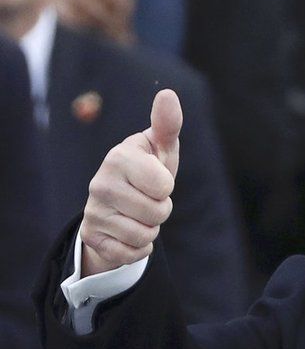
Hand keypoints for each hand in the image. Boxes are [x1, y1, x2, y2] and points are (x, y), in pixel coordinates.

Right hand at [80, 89, 181, 276]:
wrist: (117, 207)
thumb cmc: (146, 173)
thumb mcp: (159, 150)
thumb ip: (166, 125)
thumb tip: (168, 94)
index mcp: (119, 157)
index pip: (163, 186)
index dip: (166, 188)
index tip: (154, 181)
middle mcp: (101, 182)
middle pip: (157, 214)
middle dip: (160, 212)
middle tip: (146, 201)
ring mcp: (94, 211)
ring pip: (145, 236)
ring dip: (149, 231)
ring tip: (136, 216)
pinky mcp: (92, 237)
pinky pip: (130, 254)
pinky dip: (137, 249)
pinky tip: (127, 233)